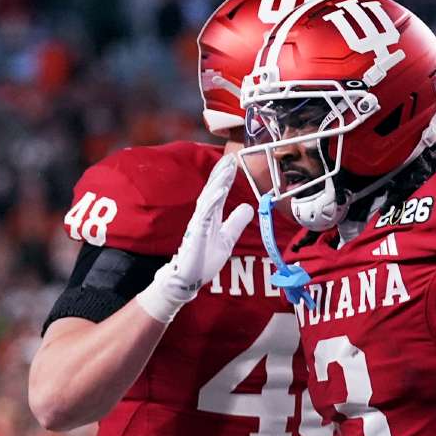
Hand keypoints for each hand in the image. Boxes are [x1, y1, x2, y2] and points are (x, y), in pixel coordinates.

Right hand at [135, 155, 253, 323]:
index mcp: (210, 216)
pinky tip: (220, 190)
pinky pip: (205, 214)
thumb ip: (236, 223)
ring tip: (227, 168)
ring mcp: (198, 224)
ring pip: (209, 198)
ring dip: (217, 182)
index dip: (225, 176)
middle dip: (221, 173)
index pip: (218, 192)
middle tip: (230, 156)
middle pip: (212, 190)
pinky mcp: (196, 233)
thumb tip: (248, 206)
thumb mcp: (227, 239)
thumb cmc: (203, 260)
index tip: (232, 160)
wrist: (188, 279)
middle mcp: (203, 216)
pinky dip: (212, 201)